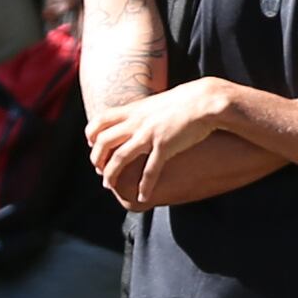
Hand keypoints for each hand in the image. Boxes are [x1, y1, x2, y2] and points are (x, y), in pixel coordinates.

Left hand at [87, 80, 234, 208]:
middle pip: (103, 141)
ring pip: (119, 158)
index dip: (92, 135)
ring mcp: (149, 134)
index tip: (93, 146)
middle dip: (97, 159)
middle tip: (100, 171)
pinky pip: (149, 170)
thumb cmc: (185, 101)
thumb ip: (143, 112)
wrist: (205, 101)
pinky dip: (144, 186)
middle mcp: (137, 122)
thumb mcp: (157, 103)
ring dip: (111, 174)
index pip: (100, 120)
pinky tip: (143, 197)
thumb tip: (138, 118)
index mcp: (134, 110)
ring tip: (110, 186)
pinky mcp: (165, 146)